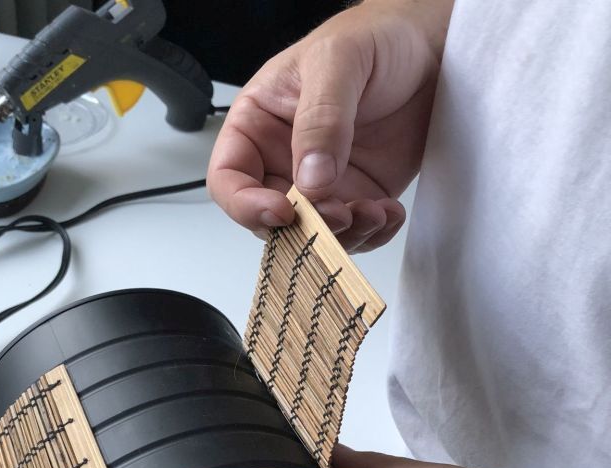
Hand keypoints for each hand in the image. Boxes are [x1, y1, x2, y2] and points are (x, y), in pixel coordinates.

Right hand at [207, 0, 452, 251]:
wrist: (429, 47)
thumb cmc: (372, 39)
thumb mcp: (336, 63)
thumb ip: (320, 120)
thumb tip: (310, 181)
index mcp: (256, 127)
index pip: (228, 180)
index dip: (246, 205)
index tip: (282, 211)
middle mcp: (282, 162)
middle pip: (271, 221)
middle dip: (304, 230)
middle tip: (339, 215)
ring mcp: (321, 185)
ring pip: (314, 236)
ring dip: (343, 237)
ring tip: (373, 212)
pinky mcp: (358, 196)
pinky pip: (356, 234)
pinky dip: (373, 234)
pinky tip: (389, 212)